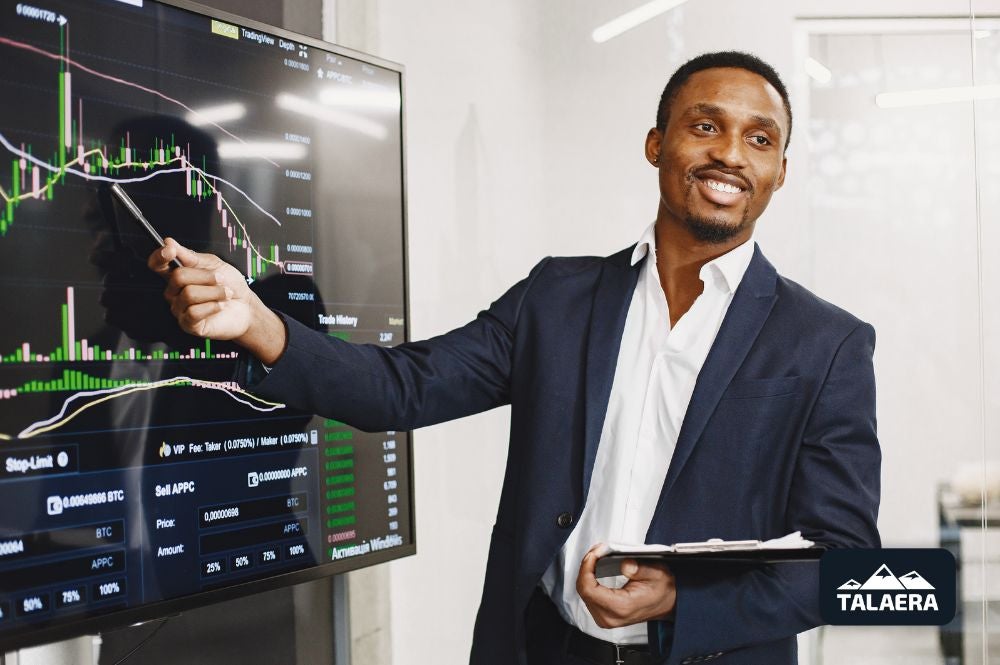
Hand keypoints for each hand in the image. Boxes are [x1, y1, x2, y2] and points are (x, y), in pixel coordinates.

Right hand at [149, 239, 285, 363]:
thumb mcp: (213, 264)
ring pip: (189, 294)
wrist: (246, 306)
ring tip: (226, 294)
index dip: (159, 256)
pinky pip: (194, 312)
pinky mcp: (188, 325)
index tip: (170, 250)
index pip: (157, 265)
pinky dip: (212, 306)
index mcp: (177, 274)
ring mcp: (179, 309)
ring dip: (214, 292)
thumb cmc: (229, 284)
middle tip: (222, 279)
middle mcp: (174, 292)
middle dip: (206, 276)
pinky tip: (220, 306)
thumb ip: (190, 256)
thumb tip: (168, 242)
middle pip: (178, 277)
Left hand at [576, 543, 675, 628]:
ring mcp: (606, 619)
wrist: (669, 603)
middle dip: (586, 567)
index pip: (589, 589)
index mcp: (621, 607)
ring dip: (586, 572)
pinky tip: (594, 569)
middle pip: (583, 590)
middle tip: (596, 551)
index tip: (594, 554)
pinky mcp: (604, 616)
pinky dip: (589, 580)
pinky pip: (588, 596)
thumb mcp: (656, 573)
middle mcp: (610, 617)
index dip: (586, 568)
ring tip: (596, 557)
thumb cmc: (663, 590)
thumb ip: (639, 568)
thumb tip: (624, 564)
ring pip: (584, 593)